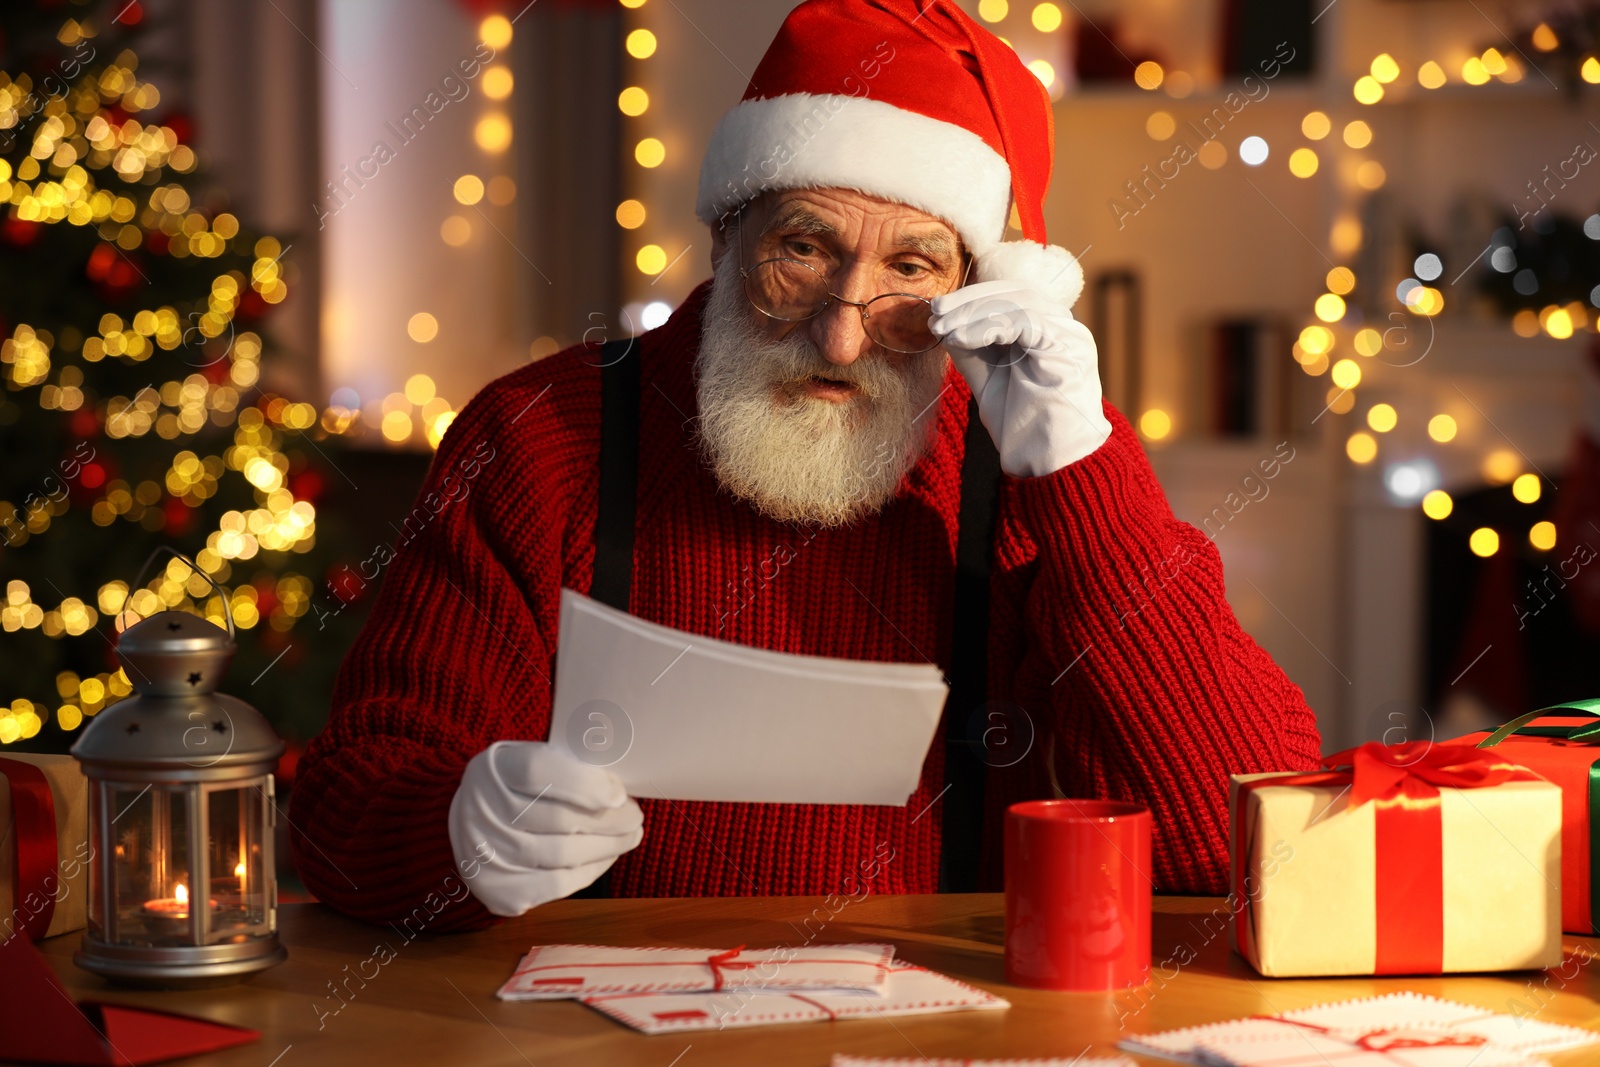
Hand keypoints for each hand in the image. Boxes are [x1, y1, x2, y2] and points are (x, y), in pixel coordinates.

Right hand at [449, 740, 643, 915]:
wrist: (467, 826)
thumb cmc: (515, 787)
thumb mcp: (531, 758)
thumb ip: (568, 763)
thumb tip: (618, 787)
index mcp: (494, 768)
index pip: (539, 771)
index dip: (585, 784)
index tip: (620, 794)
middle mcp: (482, 812)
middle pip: (559, 818)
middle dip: (610, 820)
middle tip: (635, 816)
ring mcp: (488, 856)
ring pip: (564, 854)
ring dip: (608, 846)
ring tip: (630, 836)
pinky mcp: (500, 890)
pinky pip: (559, 883)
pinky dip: (591, 870)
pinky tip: (607, 856)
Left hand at [929, 278, 1110, 477]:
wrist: (1050, 462)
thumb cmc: (1023, 426)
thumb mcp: (988, 378)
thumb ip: (972, 349)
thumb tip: (944, 322)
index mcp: (1048, 331)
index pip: (1010, 296)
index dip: (972, 298)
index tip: (937, 311)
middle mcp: (1064, 328)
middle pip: (1015, 292)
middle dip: (969, 300)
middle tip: (935, 313)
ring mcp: (1070, 335)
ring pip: (1019, 302)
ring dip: (973, 313)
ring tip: (943, 329)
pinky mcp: (1069, 347)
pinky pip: (1025, 321)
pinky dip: (987, 326)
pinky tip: (959, 340)